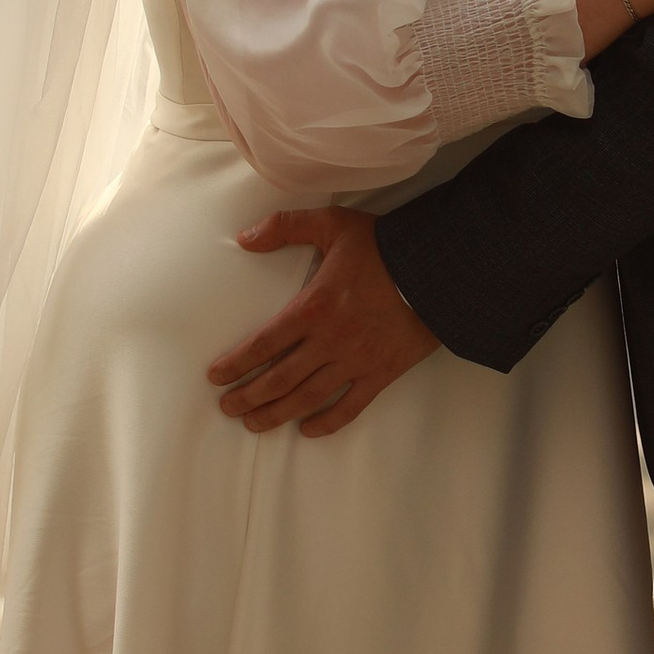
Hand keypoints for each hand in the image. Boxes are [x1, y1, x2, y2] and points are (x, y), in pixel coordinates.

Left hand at [208, 208, 438, 437]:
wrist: (437, 271)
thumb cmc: (385, 247)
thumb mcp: (332, 223)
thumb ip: (286, 227)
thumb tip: (245, 238)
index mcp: (312, 307)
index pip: (263, 344)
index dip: (236, 364)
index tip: (215, 378)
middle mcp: (329, 341)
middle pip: (279, 378)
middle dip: (248, 397)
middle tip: (228, 408)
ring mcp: (355, 361)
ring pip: (308, 397)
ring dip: (277, 413)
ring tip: (255, 424)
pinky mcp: (380, 373)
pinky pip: (350, 406)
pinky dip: (327, 422)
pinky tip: (308, 429)